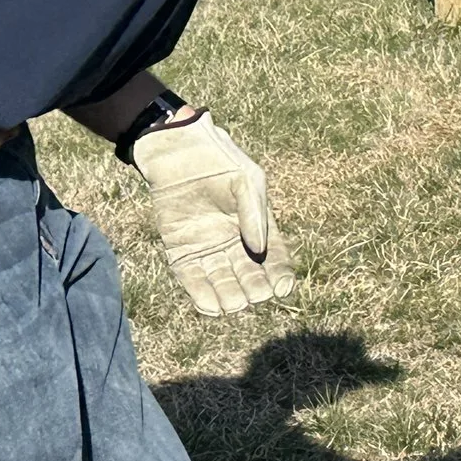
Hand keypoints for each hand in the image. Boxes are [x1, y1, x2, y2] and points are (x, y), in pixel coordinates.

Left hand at [131, 114, 295, 315]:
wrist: (179, 152)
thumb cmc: (220, 162)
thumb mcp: (247, 181)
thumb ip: (255, 214)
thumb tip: (260, 250)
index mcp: (257, 227)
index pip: (274, 259)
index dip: (280, 275)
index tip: (282, 287)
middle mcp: (234, 244)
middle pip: (249, 276)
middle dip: (254, 289)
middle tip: (255, 294)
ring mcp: (208, 250)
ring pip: (222, 283)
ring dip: (230, 298)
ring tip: (233, 304)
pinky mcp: (181, 253)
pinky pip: (193, 280)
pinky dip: (201, 296)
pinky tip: (211, 307)